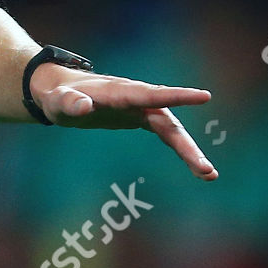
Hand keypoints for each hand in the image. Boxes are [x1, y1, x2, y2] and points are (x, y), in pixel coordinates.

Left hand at [30, 64, 218, 179]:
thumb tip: (84, 106)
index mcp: (119, 92)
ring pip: (171, 129)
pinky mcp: (141, 117)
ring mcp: (141, 107)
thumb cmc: (58, 97)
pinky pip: (166, 133)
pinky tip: (198, 169)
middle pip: (168, 121)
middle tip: (206, 170)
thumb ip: (70, 103)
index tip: (204, 96)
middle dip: (186, 145)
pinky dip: (181, 149)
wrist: (60, 92)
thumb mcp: (58, 102)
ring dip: (189, 151)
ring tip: (209, 175)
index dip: (177, 96)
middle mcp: (136, 98)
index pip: (151, 95)